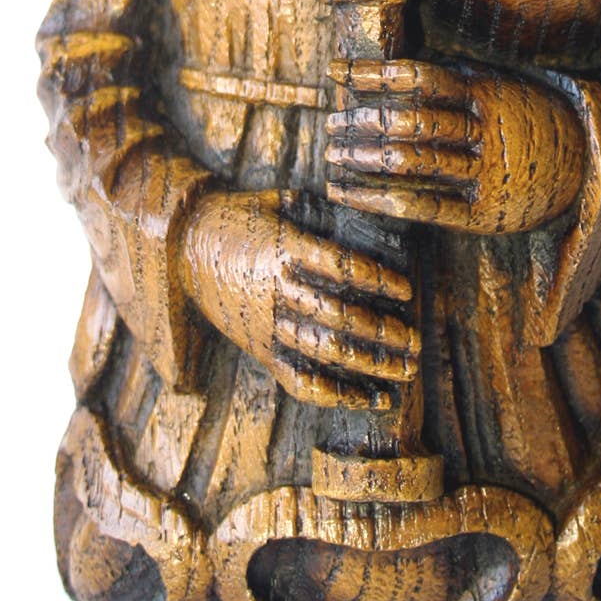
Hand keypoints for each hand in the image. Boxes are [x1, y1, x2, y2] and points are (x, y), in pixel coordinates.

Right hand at [181, 190, 418, 409]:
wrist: (183, 248)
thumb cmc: (241, 218)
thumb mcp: (279, 202)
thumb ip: (322, 214)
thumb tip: (372, 222)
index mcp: (283, 248)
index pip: (339, 267)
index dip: (376, 280)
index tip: (406, 291)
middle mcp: (276, 290)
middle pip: (339, 316)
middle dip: (384, 333)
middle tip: (416, 342)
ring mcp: (266, 324)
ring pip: (323, 351)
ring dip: (370, 366)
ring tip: (405, 372)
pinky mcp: (259, 349)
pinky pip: (299, 379)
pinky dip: (335, 394)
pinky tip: (367, 398)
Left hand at [326, 59, 585, 234]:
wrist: (587, 166)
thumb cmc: (526, 118)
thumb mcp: (499, 86)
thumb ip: (452, 79)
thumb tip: (390, 68)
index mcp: (486, 92)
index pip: (420, 77)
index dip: (374, 73)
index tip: (335, 71)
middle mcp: (485, 131)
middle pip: (413, 122)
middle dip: (364, 122)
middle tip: (330, 124)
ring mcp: (486, 174)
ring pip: (415, 165)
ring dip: (365, 160)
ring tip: (332, 156)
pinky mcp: (484, 215)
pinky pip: (424, 207)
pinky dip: (379, 199)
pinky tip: (348, 193)